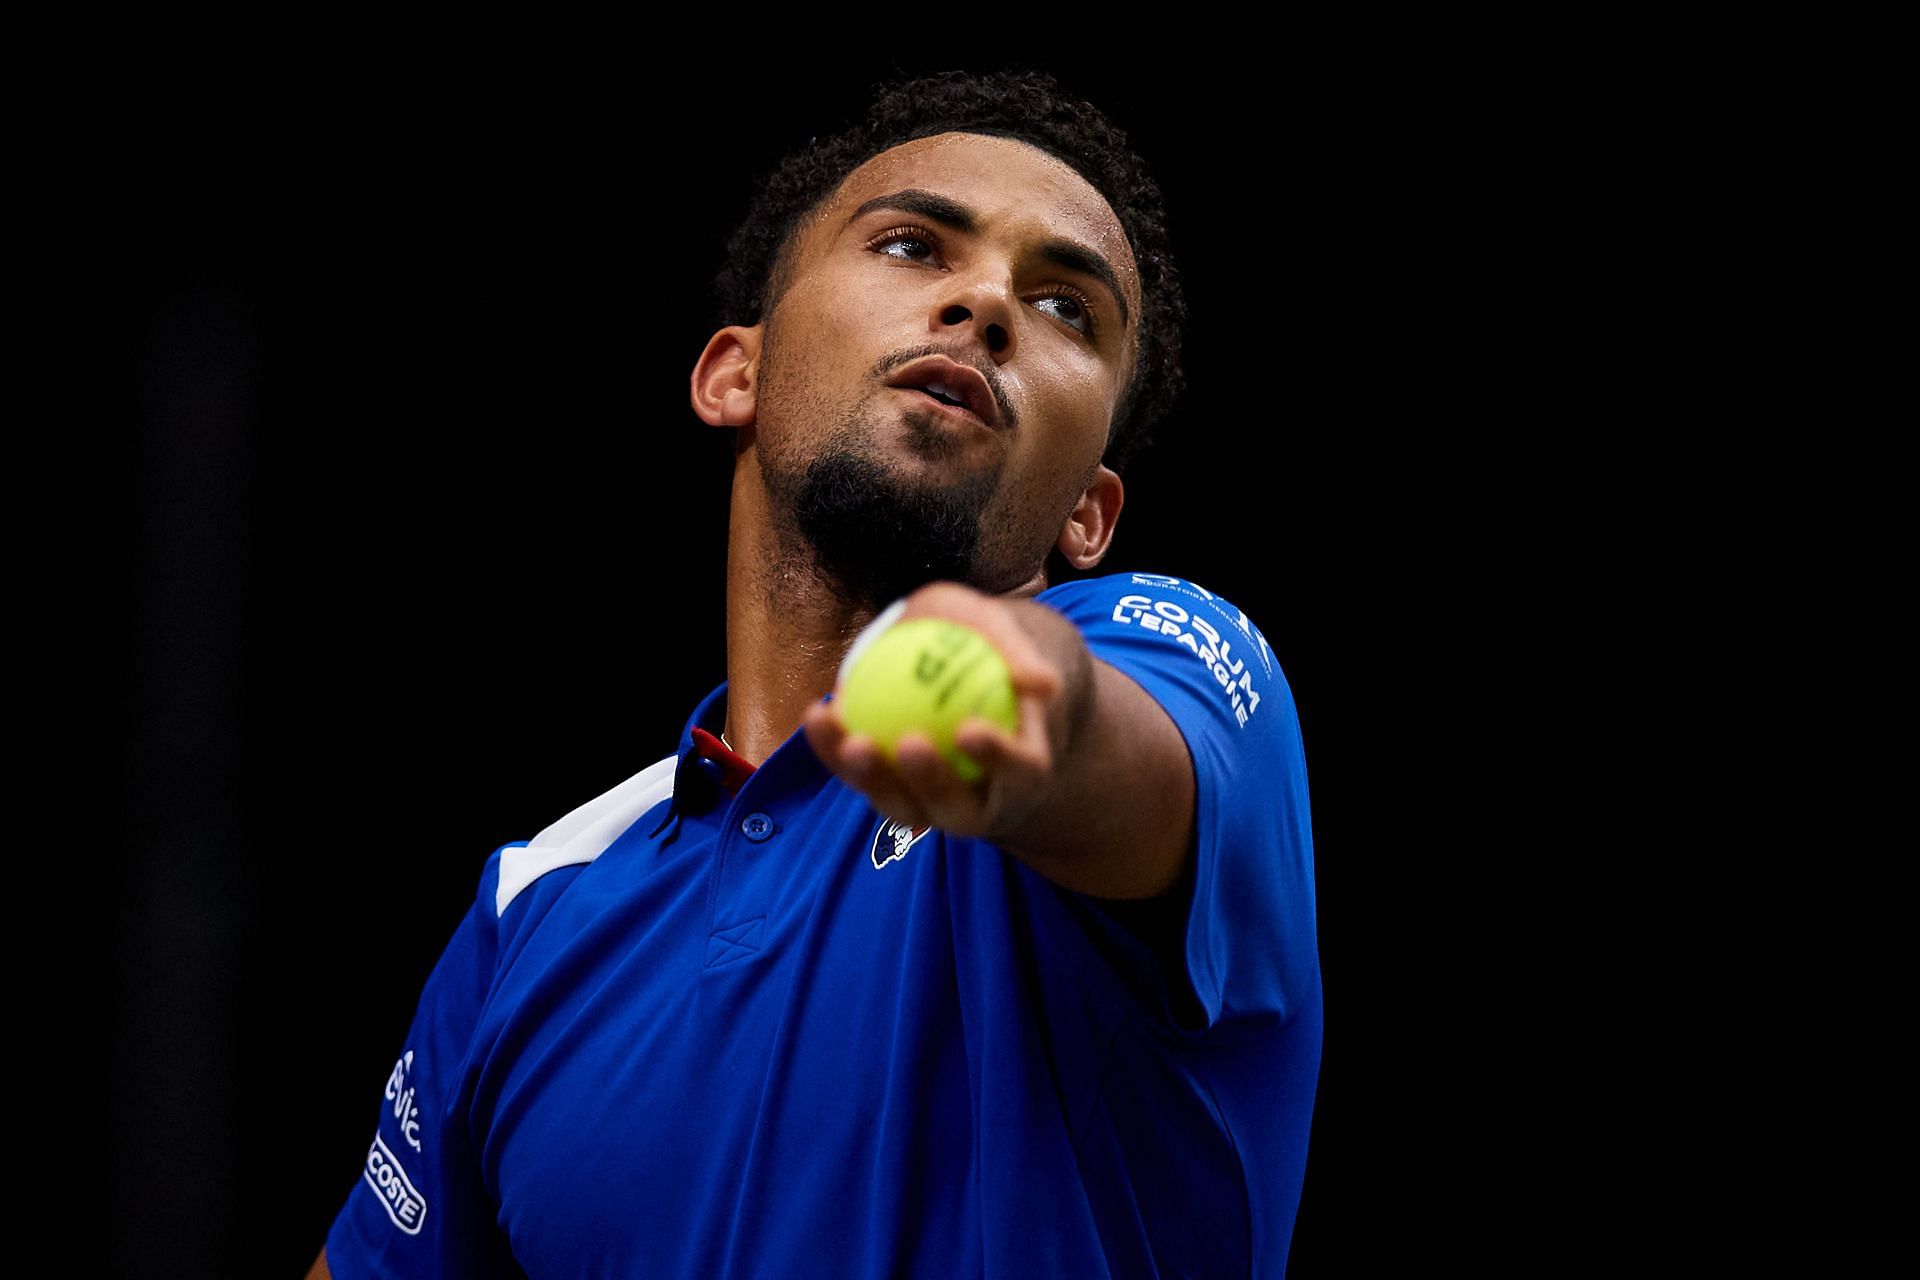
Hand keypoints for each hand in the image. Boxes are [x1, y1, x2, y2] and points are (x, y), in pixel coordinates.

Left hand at [802, 581, 1079, 838]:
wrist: (955, 669)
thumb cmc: (987, 647)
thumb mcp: (1000, 630)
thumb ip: (1018, 651)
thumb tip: (1041, 685)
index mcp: (1024, 772)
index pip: (1019, 773)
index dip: (997, 758)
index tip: (969, 729)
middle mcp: (980, 802)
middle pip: (955, 808)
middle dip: (930, 784)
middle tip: (909, 743)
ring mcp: (929, 806)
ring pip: (901, 806)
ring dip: (873, 778)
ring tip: (852, 739)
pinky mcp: (885, 792)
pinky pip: (860, 779)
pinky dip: (837, 751)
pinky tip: (818, 715)